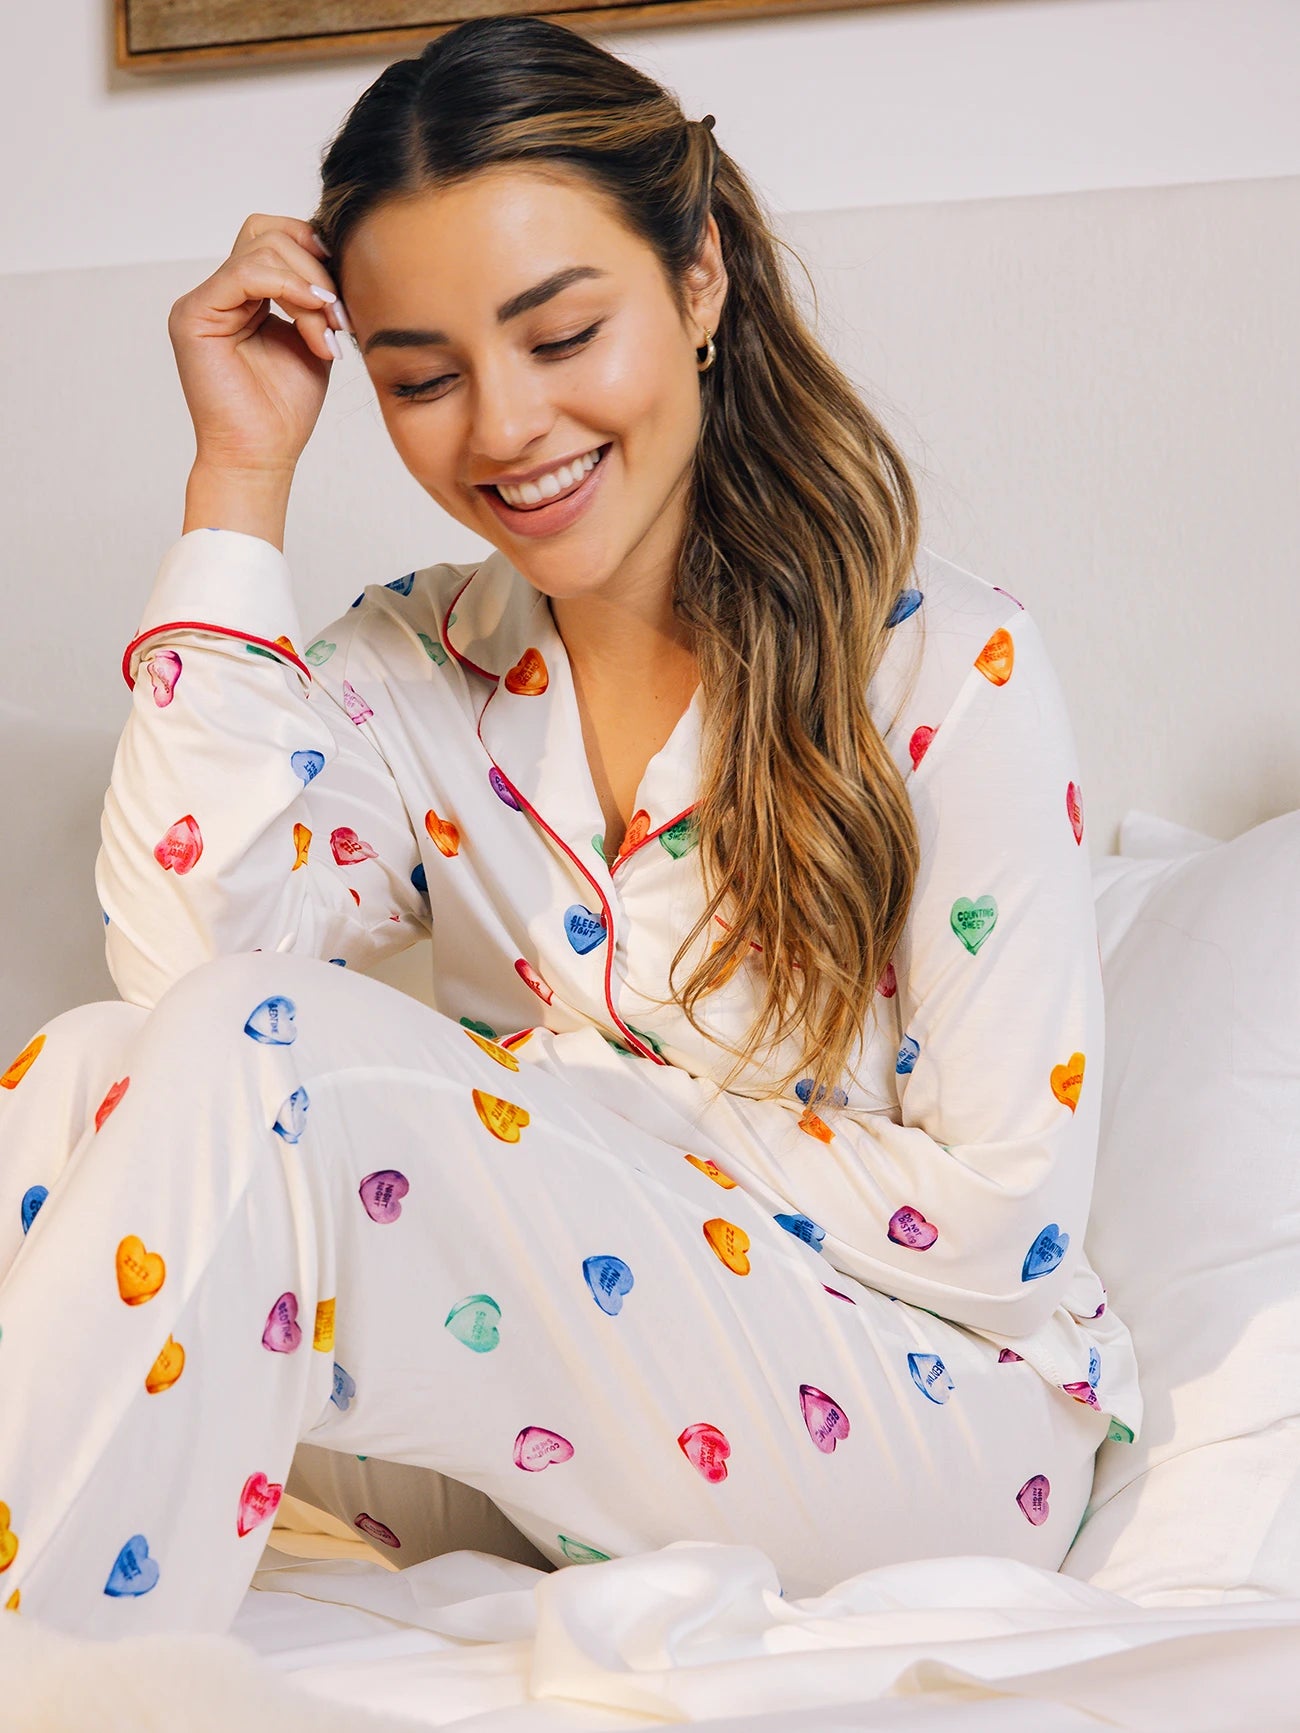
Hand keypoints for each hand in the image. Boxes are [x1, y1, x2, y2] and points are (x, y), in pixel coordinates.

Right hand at [168, 213, 347, 477]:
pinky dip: (288, 287)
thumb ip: (317, 300)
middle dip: (316, 266)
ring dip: (309, 285)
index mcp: (243, 296)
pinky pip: (244, 273)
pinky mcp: (194, 315)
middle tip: (339, 315)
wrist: (261, 456)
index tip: (346, 294)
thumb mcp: (312, 341)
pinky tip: (314, 316)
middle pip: (267, 232)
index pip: (276, 238)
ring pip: (261, 248)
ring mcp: (202, 301)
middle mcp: (219, 293)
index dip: (316, 252)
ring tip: (328, 329)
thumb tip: (339, 259)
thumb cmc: (284, 410)